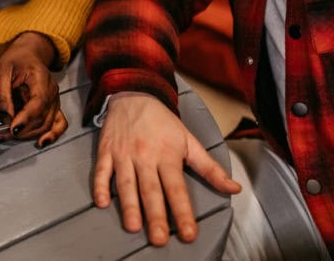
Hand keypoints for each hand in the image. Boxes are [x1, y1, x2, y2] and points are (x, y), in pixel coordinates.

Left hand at [0, 32, 66, 146]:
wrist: (28, 54)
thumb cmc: (15, 61)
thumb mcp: (1, 72)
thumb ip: (2, 94)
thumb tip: (4, 116)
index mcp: (40, 77)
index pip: (38, 102)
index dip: (26, 118)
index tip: (13, 129)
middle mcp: (51, 90)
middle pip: (42, 117)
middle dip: (22, 130)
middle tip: (2, 135)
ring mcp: (54, 100)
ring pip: (46, 124)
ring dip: (29, 134)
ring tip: (10, 137)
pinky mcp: (53, 107)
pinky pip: (59, 124)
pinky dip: (52, 135)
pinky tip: (42, 142)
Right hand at [93, 94, 240, 245]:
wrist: (133, 94)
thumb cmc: (162, 121)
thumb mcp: (189, 141)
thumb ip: (210, 168)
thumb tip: (234, 188)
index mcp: (168, 155)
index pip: (177, 189)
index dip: (183, 212)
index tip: (188, 233)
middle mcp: (145, 156)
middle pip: (151, 190)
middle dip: (155, 216)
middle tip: (158, 239)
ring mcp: (124, 154)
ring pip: (126, 183)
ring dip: (128, 205)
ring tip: (132, 226)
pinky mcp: (106, 151)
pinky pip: (101, 171)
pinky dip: (100, 186)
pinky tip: (101, 202)